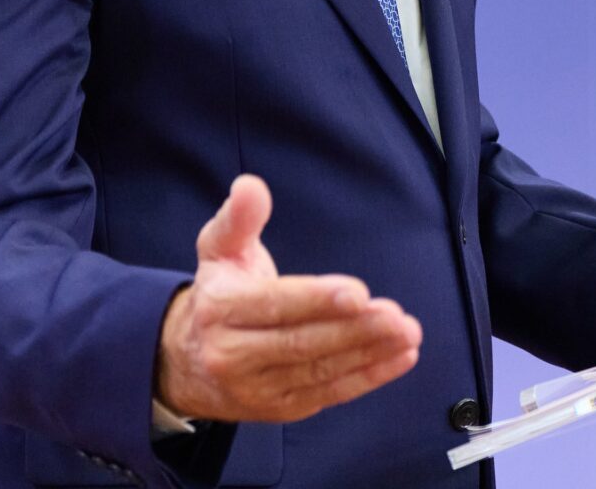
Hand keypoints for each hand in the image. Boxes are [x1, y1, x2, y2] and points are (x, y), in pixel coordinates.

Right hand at [155, 175, 421, 422]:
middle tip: (394, 315)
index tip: (359, 291)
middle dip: (353, 330)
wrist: (189, 363)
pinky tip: (399, 357)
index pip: (274, 305)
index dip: (316, 300)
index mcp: (220, 309)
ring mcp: (258, 388)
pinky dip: (368, 377)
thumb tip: (250, 186)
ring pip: (320, 370)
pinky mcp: (282, 409)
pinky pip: (329, 393)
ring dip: (369, 354)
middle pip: (301, 343)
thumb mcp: (220, 248)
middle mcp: (233, 355)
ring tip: (407, 334)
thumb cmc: (219, 291)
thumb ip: (238, 217)